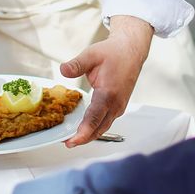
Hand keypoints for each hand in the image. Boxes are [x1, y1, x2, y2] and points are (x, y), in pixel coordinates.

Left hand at [60, 15, 151, 146]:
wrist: (131, 51)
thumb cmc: (114, 53)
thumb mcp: (92, 54)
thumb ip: (77, 64)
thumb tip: (63, 70)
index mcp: (109, 93)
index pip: (94, 118)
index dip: (83, 133)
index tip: (72, 141)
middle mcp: (116, 104)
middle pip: (98, 128)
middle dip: (83, 138)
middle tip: (66, 142)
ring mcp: (119, 107)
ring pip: (103, 127)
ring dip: (89, 135)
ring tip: (72, 138)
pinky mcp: (119, 106)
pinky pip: (106, 122)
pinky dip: (95, 128)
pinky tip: (84, 127)